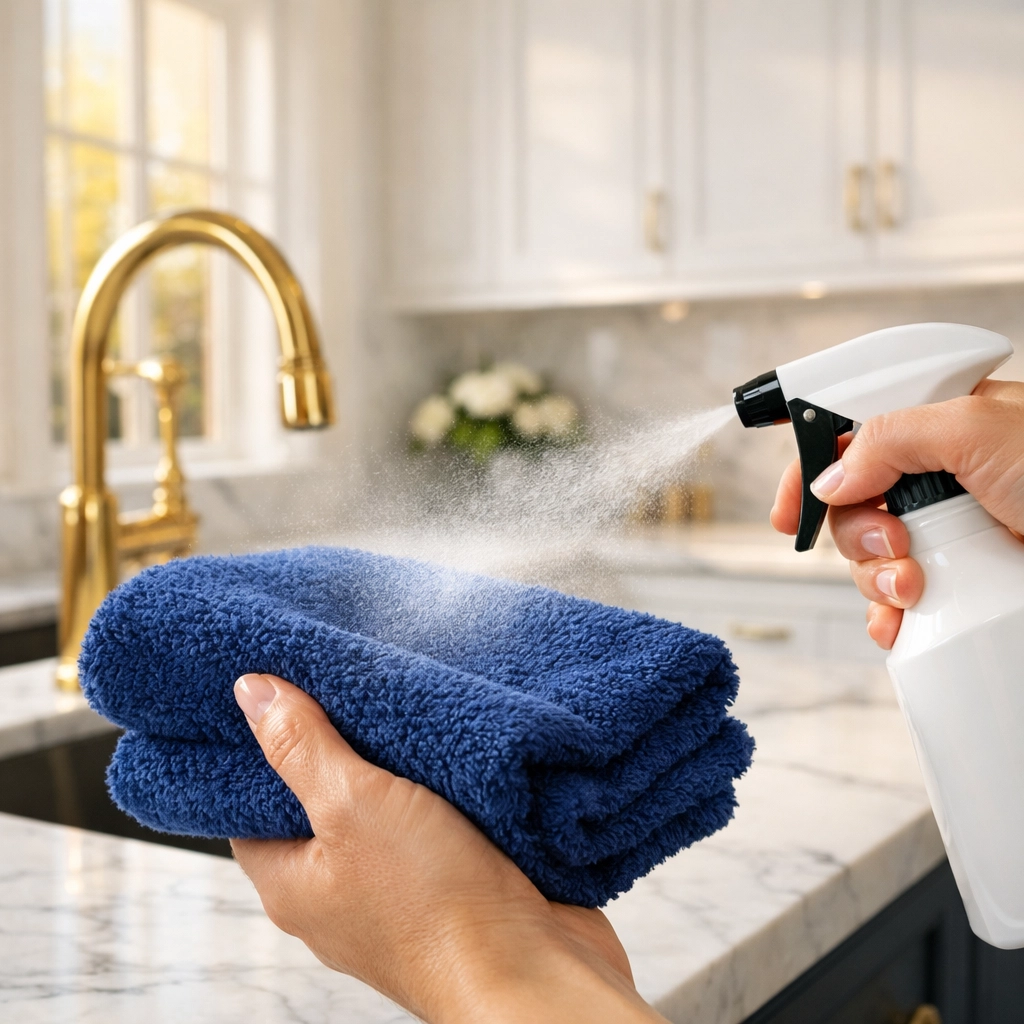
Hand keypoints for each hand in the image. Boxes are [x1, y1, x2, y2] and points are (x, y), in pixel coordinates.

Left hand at [231, 674, 667, 1023]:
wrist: (529, 965)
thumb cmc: (432, 905)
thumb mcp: (351, 803)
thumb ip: (301, 747)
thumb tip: (252, 692)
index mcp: (293, 883)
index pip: (252, 808)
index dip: (261, 752)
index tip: (278, 698)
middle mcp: (338, 893)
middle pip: (319, 803)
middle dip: (337, 747)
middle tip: (348, 688)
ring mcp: (396, 892)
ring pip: (381, 811)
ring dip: (395, 767)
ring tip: (400, 709)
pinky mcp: (450, 882)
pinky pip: (432, 823)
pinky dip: (438, 790)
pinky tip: (449, 753)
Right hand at [771, 379, 1023, 648]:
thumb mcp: (976, 430)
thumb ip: (889, 437)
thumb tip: (830, 477)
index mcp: (935, 427)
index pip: (847, 439)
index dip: (808, 473)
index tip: (788, 513)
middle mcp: (935, 479)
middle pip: (850, 507)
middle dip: (858, 535)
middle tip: (896, 545)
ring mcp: (947, 532)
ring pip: (870, 557)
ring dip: (877, 579)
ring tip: (915, 587)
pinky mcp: (961, 579)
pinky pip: (897, 601)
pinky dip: (889, 616)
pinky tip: (902, 622)